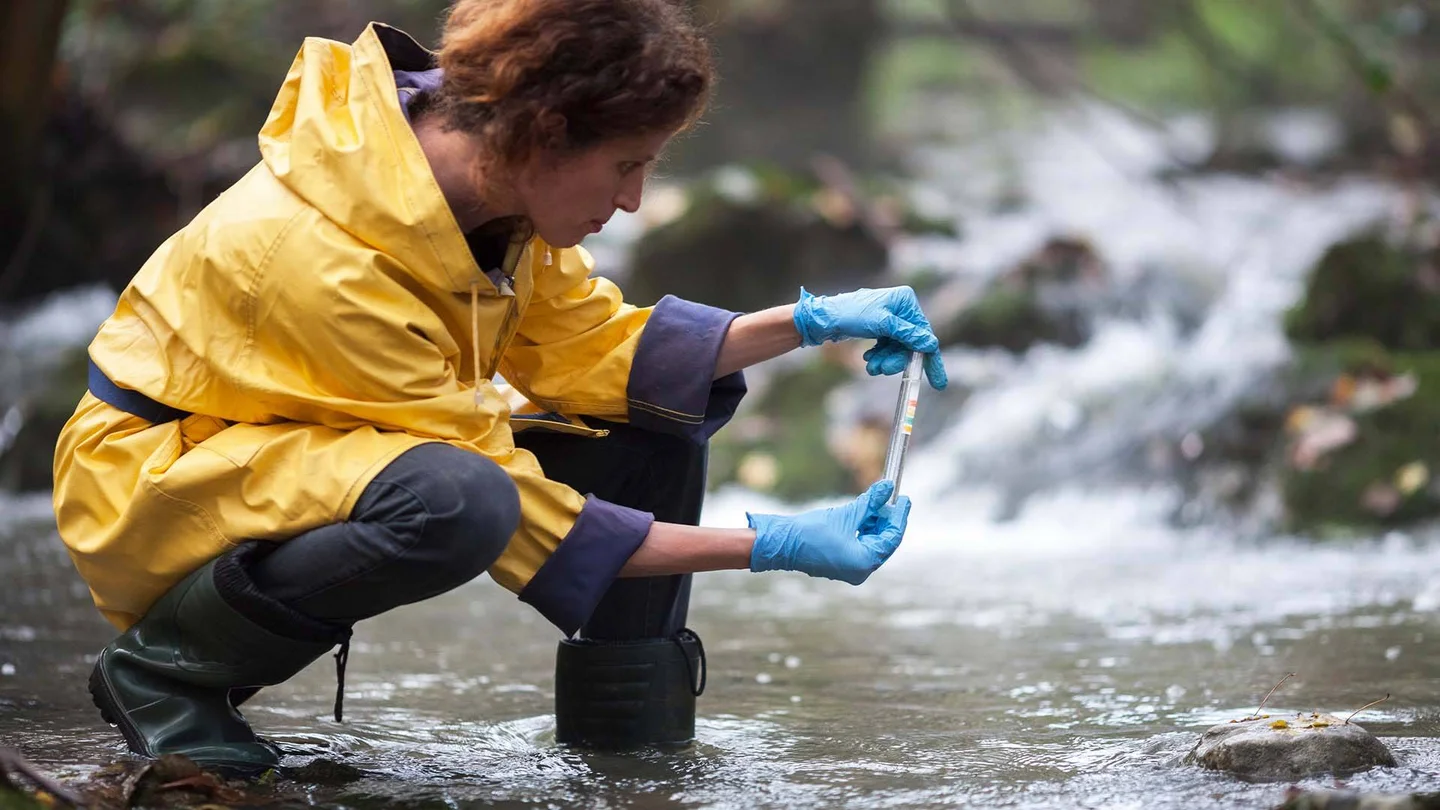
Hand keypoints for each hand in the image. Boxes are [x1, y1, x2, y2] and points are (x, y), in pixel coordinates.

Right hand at [747, 480, 911, 584]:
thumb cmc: (812, 531)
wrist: (783, 543)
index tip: (903, 498)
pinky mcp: (842, 565)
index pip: (892, 538)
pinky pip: (860, 547)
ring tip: (875, 502)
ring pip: (872, 543)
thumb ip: (870, 502)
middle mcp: (861, 571)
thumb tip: (888, 487)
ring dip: (875, 523)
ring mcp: (851, 570)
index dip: (900, 516)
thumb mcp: (846, 514)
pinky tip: (863, 514)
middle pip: (884, 542)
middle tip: (890, 498)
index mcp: (864, 562)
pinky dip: (864, 531)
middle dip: (887, 519)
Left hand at [793, 286, 947, 389]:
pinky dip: (880, 356)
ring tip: (871, 366)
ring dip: (886, 360)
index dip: (930, 359)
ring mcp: (891, 318)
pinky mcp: (880, 327)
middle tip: (882, 370)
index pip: (924, 334)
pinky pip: (887, 347)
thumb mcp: (882, 325)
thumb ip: (907, 334)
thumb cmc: (850, 315)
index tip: (938, 383)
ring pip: (898, 348)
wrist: (822, 319)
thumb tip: (931, 344)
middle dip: (897, 360)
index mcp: (905, 300)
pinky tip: (868, 359)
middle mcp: (901, 307)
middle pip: (910, 343)